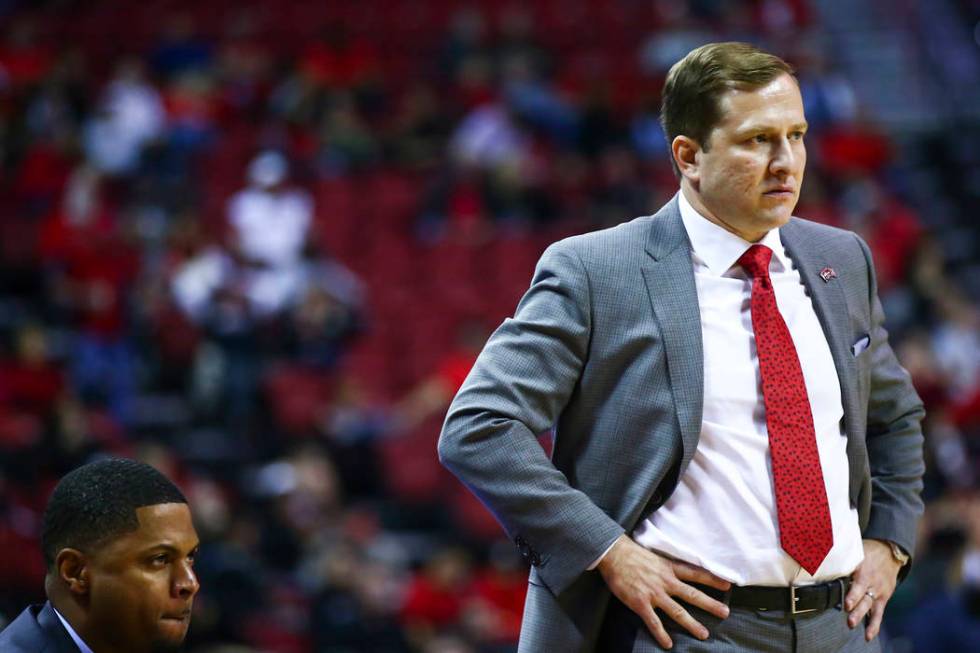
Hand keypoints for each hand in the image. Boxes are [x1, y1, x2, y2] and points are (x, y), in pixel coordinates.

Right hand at [597, 535, 730, 648]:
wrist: (613, 554)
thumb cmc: (632, 554)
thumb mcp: (655, 557)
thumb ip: (666, 567)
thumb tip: (675, 572)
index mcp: (669, 568)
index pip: (695, 573)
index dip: (712, 579)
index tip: (727, 585)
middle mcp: (665, 581)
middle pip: (692, 594)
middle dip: (710, 604)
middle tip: (725, 613)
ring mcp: (654, 593)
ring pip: (677, 611)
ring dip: (692, 624)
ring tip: (704, 634)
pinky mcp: (641, 603)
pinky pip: (653, 622)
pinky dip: (661, 634)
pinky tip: (668, 644)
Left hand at [845, 539, 901, 641]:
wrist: (890, 552)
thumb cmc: (867, 551)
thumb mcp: (855, 550)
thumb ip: (842, 557)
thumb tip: (818, 556)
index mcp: (863, 568)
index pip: (856, 580)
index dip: (852, 592)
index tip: (847, 602)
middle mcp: (871, 581)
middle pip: (862, 594)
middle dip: (855, 604)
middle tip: (847, 614)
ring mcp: (877, 590)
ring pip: (869, 605)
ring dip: (861, 616)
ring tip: (851, 624)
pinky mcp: (883, 598)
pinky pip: (879, 613)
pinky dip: (874, 625)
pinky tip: (867, 636)